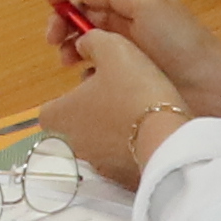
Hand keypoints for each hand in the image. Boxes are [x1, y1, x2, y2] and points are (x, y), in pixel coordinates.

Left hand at [41, 24, 187, 187]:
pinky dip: (131, 144)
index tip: (90, 82)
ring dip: (113, 126)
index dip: (70, 92)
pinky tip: (150, 129)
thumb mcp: (113, 50)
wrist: (169, 137)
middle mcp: (72, 146)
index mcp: (57, 118)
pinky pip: (121, 156)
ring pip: (99, 140)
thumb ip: (92, 42)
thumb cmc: (134, 91)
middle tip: (117, 92)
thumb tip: (85, 43)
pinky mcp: (122, 178)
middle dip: (92, 108)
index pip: (51, 106)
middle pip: (75, 122)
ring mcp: (97, 165)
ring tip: (138, 108)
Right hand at [45, 0, 220, 89]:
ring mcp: (123, 49)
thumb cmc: (183, 42)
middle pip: (79, 10)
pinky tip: (87, 79)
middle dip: (60, 19)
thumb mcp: (150, 7)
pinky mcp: (124, 76)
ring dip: (67, 45)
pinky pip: (95, 70)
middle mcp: (123, 21)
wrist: (212, 86)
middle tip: (53, 38)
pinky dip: (85, 72)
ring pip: (82, 39)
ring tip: (66, 60)